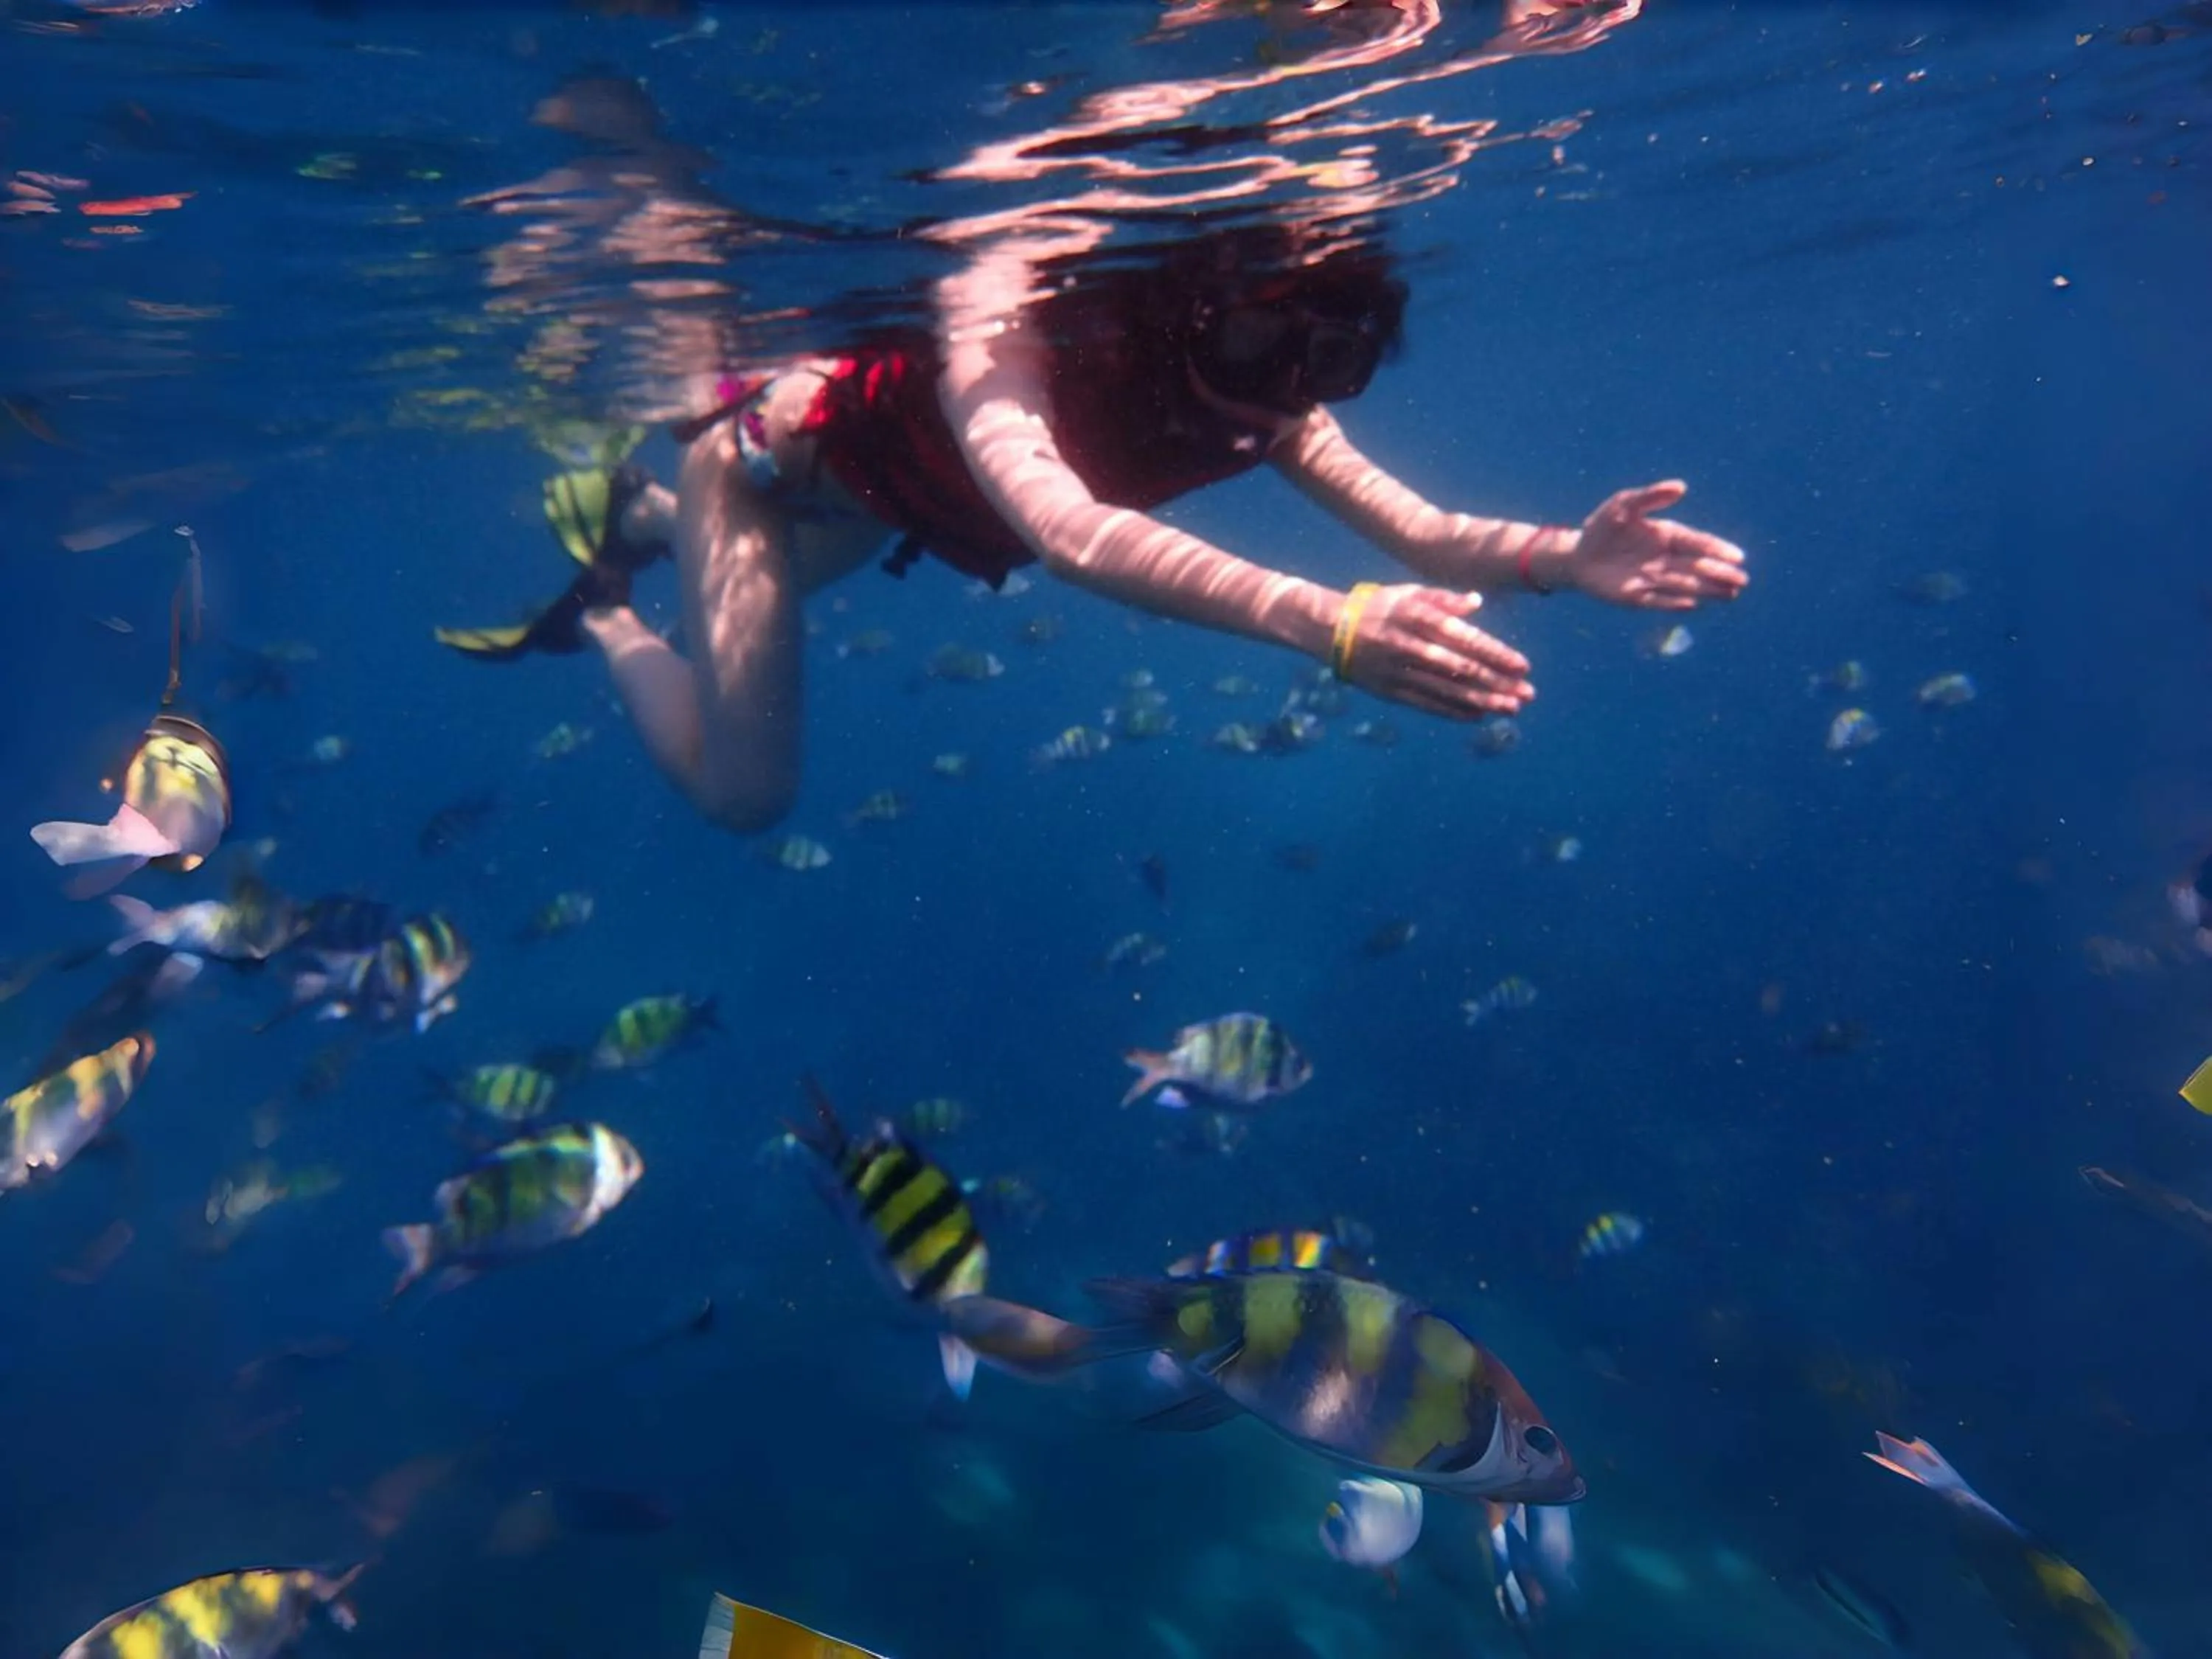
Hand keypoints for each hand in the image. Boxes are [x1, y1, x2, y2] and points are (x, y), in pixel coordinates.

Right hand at [1338, 585, 1534, 718]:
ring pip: (1447, 690)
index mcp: (1418, 617)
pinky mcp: (1389, 691)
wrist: (1329, 629)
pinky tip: (1477, 715)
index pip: (1465, 639)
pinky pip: (1426, 704)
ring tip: (1510, 708)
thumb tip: (1476, 602)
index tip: (1523, 666)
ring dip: (1482, 701)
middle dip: (1497, 683)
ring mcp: (1399, 671)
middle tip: (1527, 694)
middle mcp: (1410, 645)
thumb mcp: (1408, 594)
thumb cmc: (1377, 607)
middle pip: (1461, 669)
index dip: (1496, 654)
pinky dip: (1453, 711)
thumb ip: (1443, 599)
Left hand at [1569, 480, 1746, 609]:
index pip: (1697, 543)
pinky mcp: (1637, 597)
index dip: (1717, 549)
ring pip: (1684, 585)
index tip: (1737, 557)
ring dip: (1706, 590)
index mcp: (1667, 535)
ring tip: (1730, 595)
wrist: (1576, 554)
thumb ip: (1651, 496)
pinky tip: (1692, 604)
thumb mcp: (1623, 504)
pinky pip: (1659, 600)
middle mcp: (1665, 559)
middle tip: (1742, 581)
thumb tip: (1681, 487)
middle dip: (1719, 574)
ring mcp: (1653, 579)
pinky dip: (1674, 602)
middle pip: (1697, 567)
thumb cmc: (1602, 526)